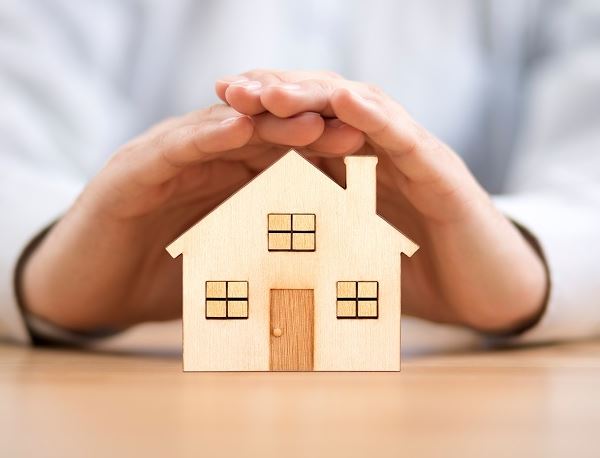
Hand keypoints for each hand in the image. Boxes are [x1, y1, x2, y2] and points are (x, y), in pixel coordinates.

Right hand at [20, 103, 351, 329]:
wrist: (87, 290)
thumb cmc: (162, 281)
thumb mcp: (226, 269)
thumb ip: (268, 261)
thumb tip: (332, 282)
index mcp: (227, 179)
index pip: (284, 157)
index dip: (327, 155)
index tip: (372, 159)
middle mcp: (200, 159)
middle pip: (262, 134)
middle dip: (310, 129)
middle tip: (358, 129)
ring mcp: (165, 158)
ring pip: (222, 129)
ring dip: (267, 123)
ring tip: (311, 120)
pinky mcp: (131, 169)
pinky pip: (172, 146)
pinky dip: (204, 135)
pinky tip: (237, 128)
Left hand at [216, 70, 547, 332]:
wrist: (486, 296)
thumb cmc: (414, 277)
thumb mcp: (348, 257)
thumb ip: (310, 242)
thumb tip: (247, 257)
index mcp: (354, 168)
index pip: (303, 127)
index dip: (260, 115)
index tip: (215, 110)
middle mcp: (381, 152)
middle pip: (324, 107)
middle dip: (276, 93)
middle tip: (229, 89)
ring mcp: (413, 157)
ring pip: (361, 110)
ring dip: (315, 95)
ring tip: (270, 90)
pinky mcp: (443, 174)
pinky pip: (407, 139)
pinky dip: (377, 118)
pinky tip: (347, 102)